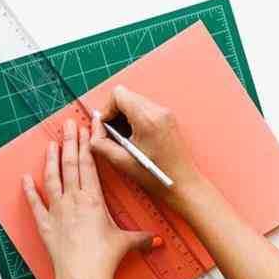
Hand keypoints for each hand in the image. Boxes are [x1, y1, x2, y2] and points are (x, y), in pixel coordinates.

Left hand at [23, 119, 156, 278]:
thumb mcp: (125, 243)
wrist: (82, 277)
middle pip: (70, 164)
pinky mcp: (45, 223)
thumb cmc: (102, 258)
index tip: (87, 129)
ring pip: (52, 177)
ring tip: (52, 142)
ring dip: (51, 158)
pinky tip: (25, 178)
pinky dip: (29, 190)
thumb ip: (141, 238)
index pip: (89, 164)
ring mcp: (57, 209)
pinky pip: (35, 202)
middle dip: (70, 141)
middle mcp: (74, 199)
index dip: (88, 144)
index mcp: (93, 198)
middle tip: (69, 124)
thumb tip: (158, 240)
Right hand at [90, 85, 205, 211]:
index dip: (107, 109)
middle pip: (126, 96)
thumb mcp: (121, 162)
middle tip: (114, 135)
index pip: (119, 94)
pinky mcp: (168, 117)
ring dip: (125, 116)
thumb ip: (100, 142)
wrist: (184, 184)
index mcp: (147, 118)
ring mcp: (165, 112)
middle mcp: (158, 110)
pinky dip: (135, 119)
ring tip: (126, 139)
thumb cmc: (156, 177)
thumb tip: (94, 125)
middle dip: (115, 113)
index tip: (106, 127)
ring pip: (134, 101)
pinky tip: (136, 139)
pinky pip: (144, 108)